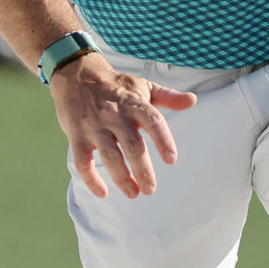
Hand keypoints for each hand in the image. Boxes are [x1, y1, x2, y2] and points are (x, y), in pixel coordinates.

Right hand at [50, 52, 195, 198]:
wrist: (76, 73)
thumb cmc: (115, 85)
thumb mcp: (143, 86)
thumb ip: (168, 97)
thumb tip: (193, 100)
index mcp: (134, 103)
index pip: (153, 121)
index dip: (163, 140)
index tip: (171, 160)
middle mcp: (114, 114)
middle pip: (132, 144)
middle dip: (142, 169)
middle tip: (151, 189)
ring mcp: (94, 125)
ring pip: (109, 155)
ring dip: (122, 178)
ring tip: (133, 194)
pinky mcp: (77, 135)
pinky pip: (82, 161)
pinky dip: (91, 179)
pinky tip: (102, 192)